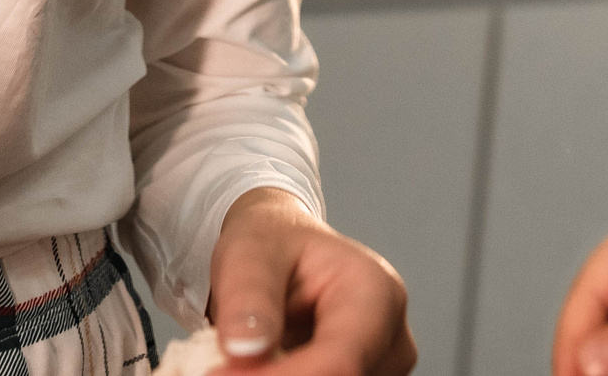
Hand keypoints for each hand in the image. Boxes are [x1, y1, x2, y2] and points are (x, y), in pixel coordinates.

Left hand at [206, 186, 414, 375]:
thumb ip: (249, 297)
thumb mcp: (249, 253)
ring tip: (233, 357)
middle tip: (216, 365)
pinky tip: (256, 365)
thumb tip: (246, 350)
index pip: (339, 360)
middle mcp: (392, 338)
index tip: (217, 374)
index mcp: (376, 292)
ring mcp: (382, 368)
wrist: (282, 252)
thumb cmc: (272, 245)